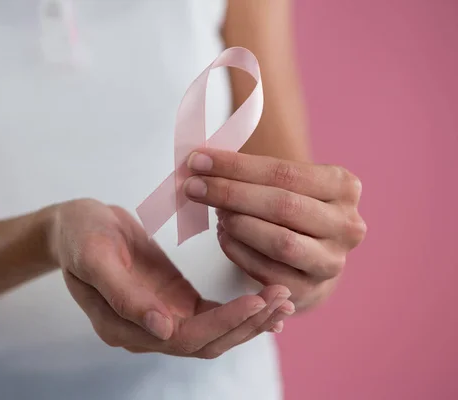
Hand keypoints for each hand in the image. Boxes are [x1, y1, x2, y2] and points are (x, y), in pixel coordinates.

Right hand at [47, 199, 294, 358]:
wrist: (78, 225)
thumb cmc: (81, 236)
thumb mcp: (95, 257)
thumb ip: (124, 296)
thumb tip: (163, 331)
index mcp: (124, 327)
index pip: (184, 338)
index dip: (223, 323)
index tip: (257, 301)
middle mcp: (147, 331)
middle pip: (207, 341)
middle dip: (247, 323)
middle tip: (283, 298)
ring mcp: (162, 317)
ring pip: (214, 331)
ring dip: (249, 320)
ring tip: (283, 300)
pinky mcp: (175, 300)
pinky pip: (212, 314)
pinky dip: (239, 310)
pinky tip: (264, 301)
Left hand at [184, 149, 366, 310]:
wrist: (310, 253)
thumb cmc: (289, 209)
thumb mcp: (282, 182)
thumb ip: (249, 171)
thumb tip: (199, 163)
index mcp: (343, 186)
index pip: (283, 172)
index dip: (236, 166)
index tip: (198, 161)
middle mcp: (347, 224)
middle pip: (282, 205)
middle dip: (230, 194)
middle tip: (193, 187)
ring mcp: (332, 261)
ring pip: (280, 242)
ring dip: (238, 224)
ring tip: (216, 213)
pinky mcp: (311, 291)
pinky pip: (267, 272)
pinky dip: (238, 252)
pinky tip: (224, 237)